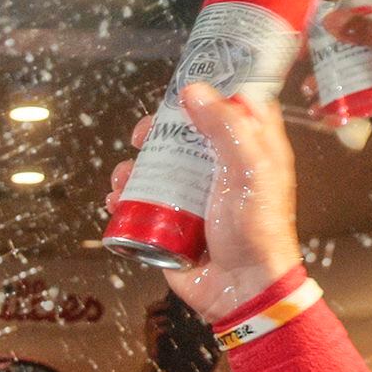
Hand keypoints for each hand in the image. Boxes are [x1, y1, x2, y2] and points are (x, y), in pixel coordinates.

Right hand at [108, 86, 301, 323]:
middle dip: (158, 131)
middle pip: (186, 135)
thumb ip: (226, 125)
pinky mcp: (172, 223)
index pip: (234, 107)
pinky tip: (115, 201)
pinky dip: (124, 200)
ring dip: (134, 167)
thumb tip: (193, 91)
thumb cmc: (256, 230)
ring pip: (159, 167)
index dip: (212, 91)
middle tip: (143, 134)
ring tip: (124, 175)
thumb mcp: (248, 168)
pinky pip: (142, 204)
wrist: (240, 287)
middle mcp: (222, 169)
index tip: (185, 84)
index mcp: (250, 150)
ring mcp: (195, 196)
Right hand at [321, 0, 371, 156]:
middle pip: (356, 42)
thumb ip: (365, 31)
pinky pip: (354, 100)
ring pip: (351, 73)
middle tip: (304, 51)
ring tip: (307, 88)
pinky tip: (318, 110)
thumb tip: (331, 19)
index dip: (353, 1)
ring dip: (327, 80)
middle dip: (329, 48)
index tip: (325, 0)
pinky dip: (336, 106)